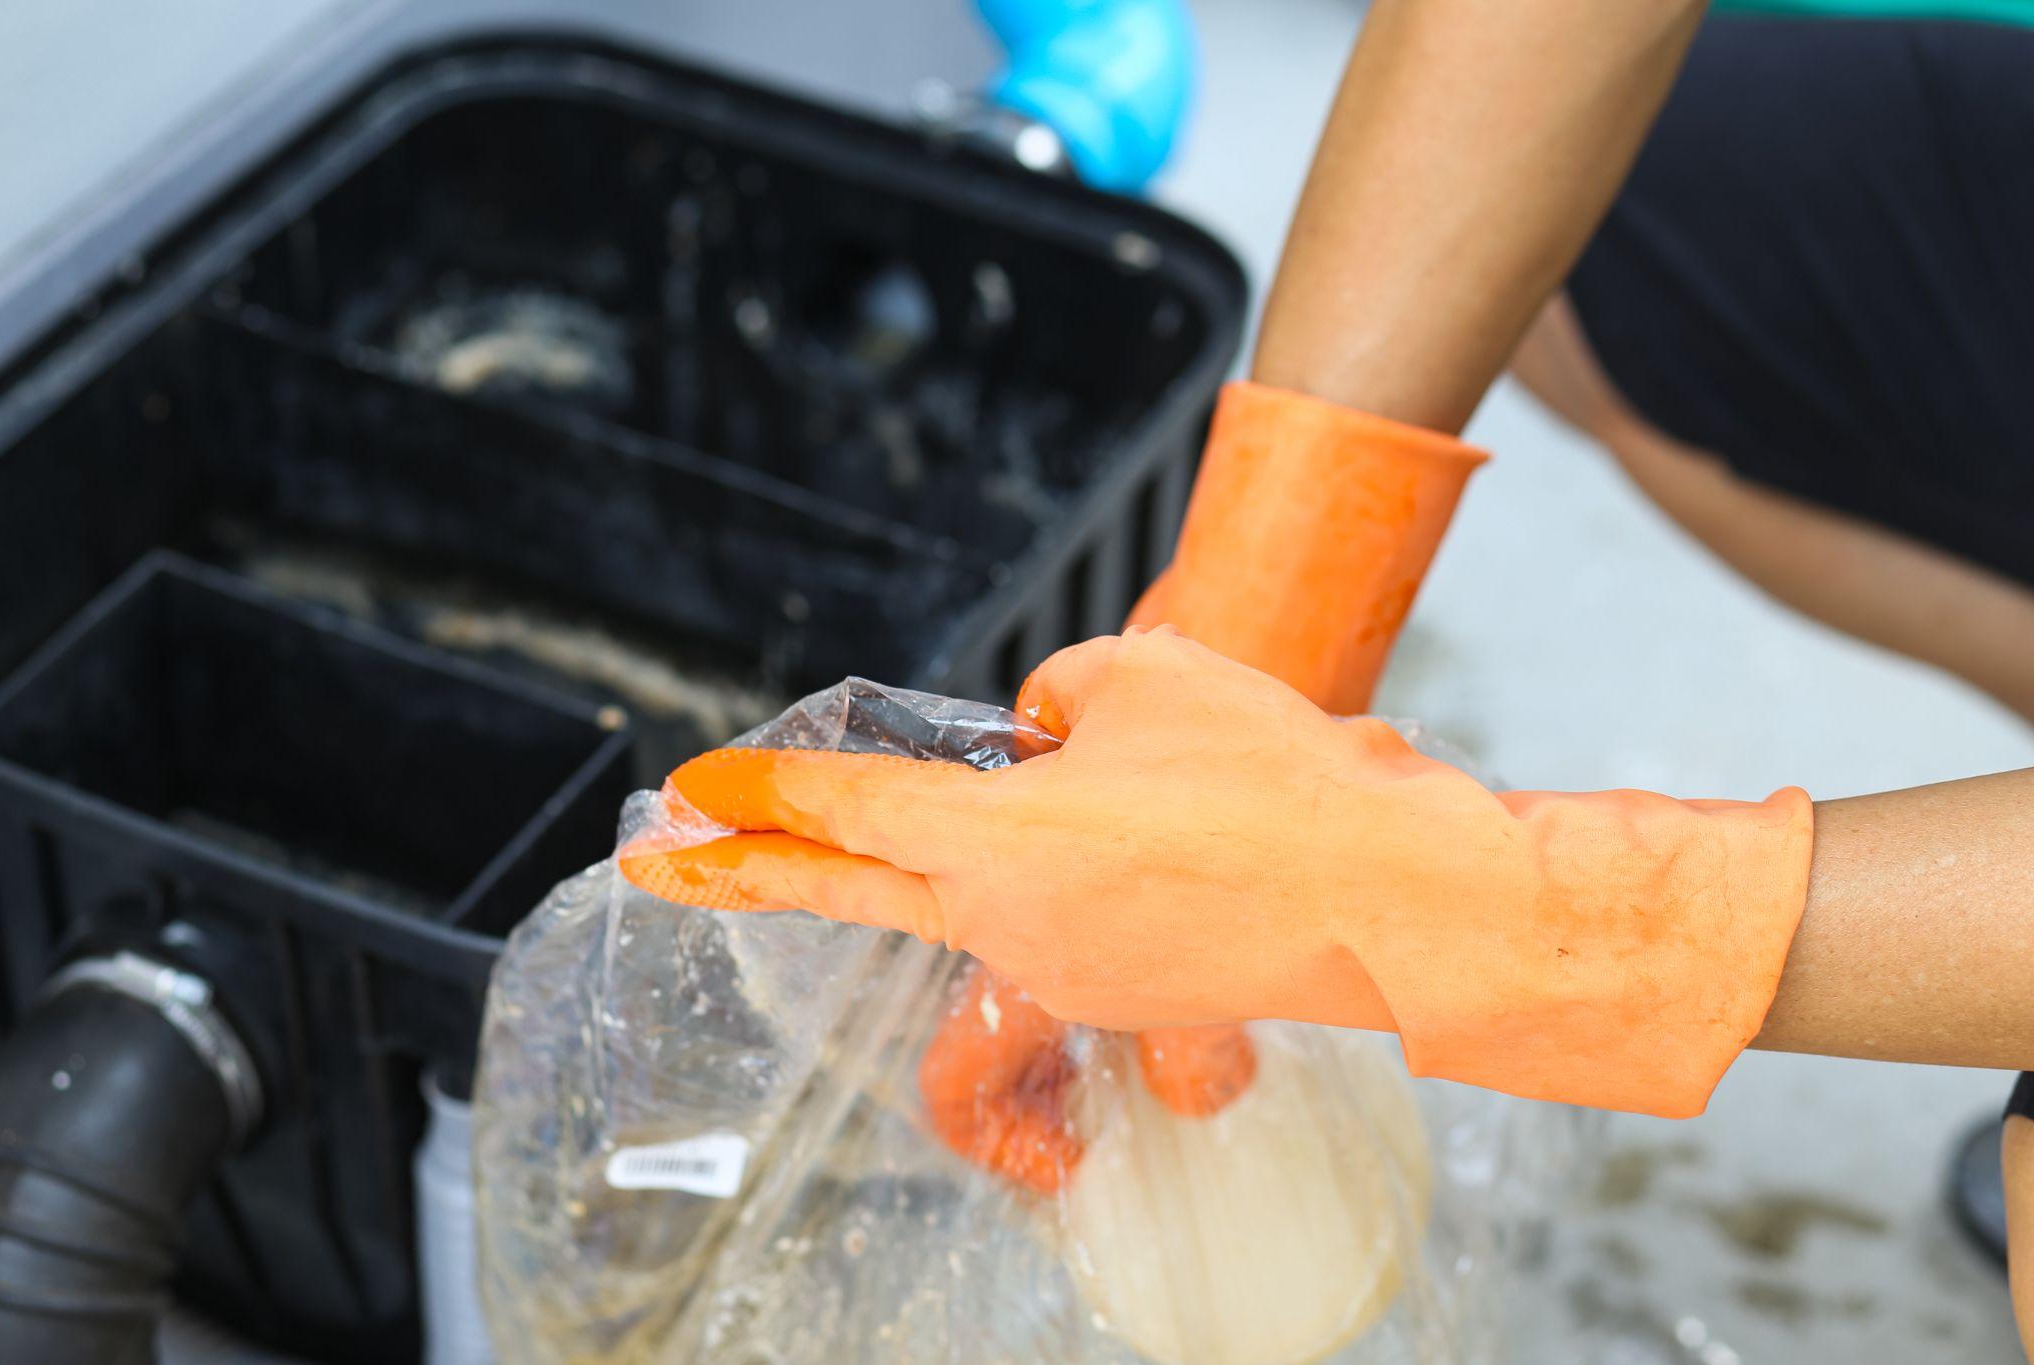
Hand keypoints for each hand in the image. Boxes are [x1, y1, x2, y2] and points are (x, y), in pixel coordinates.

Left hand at [626, 626, 1812, 1116]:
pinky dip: (1079, 868)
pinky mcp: (1120, 993)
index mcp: (995, 843)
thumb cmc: (1270, 779)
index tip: (686, 791)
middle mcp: (1007, 923)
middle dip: (748, 873)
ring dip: (1002, 840)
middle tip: (658, 863)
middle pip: (855, 886)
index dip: (759, 791)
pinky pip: (1065, 913)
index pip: (843, 810)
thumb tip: (1040, 736)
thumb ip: (1060, 698)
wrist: (1388, 900)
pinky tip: (1173, 830)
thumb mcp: (1148, 679)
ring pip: (991, 885)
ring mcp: (1062, 971)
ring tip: (1153, 780)